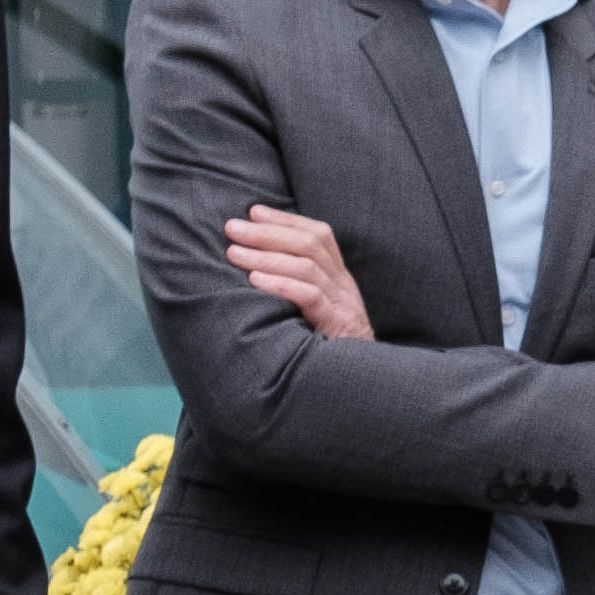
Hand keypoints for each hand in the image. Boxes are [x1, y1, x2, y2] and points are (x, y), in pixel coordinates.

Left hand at [220, 205, 371, 340]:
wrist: (361, 383)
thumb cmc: (329, 346)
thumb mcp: (319, 310)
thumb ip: (299, 285)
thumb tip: (255, 263)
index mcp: (340, 278)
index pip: (318, 235)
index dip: (286, 220)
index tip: (254, 211)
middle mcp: (343, 286)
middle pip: (309, 244)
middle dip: (267, 232)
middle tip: (232, 228)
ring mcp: (342, 304)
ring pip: (307, 267)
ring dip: (266, 256)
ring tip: (234, 253)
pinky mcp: (336, 325)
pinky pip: (310, 297)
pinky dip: (280, 284)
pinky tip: (254, 281)